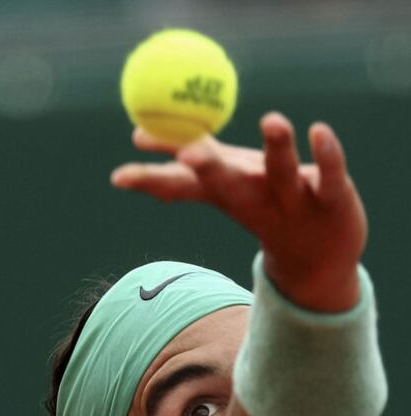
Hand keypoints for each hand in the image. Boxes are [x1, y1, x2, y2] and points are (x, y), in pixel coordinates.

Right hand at [111, 113, 366, 310]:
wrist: (320, 258)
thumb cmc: (266, 208)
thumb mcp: (224, 186)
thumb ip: (185, 163)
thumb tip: (136, 136)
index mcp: (228, 194)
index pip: (185, 185)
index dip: (153, 179)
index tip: (119, 177)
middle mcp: (256, 198)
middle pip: (229, 183)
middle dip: (209, 168)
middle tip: (188, 153)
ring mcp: (295, 201)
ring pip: (283, 174)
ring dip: (277, 148)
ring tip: (271, 120)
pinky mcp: (334, 200)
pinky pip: (331, 174)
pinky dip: (327, 154)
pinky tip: (319, 130)